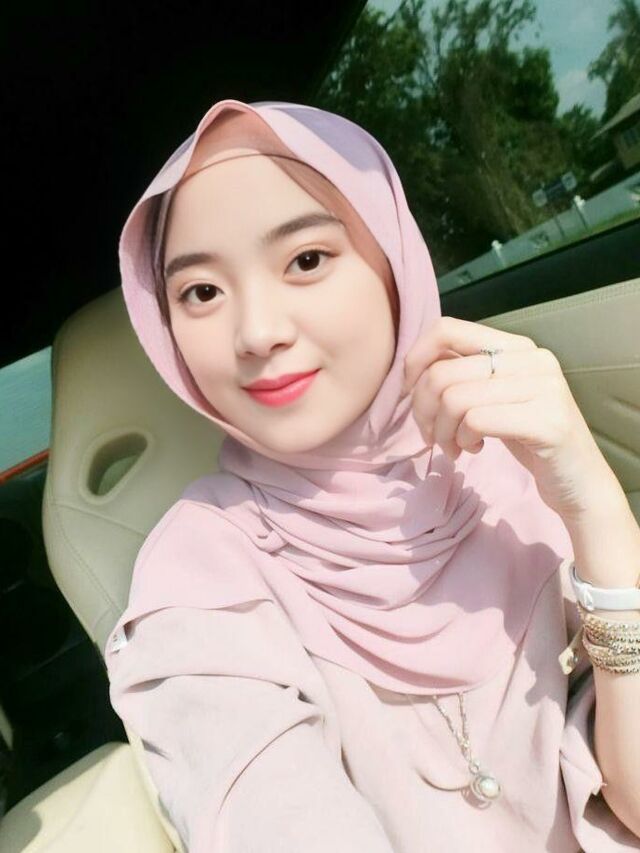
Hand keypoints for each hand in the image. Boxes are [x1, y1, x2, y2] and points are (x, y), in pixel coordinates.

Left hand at [401, 315, 621, 521]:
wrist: (578, 481)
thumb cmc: (527, 438)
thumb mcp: (493, 396)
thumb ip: (463, 374)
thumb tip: (414, 366)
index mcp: (516, 346)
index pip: (447, 329)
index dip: (415, 360)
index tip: (411, 392)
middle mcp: (532, 359)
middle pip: (443, 373)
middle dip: (422, 411)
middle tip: (431, 436)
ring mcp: (544, 388)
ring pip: (454, 399)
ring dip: (441, 432)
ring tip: (453, 447)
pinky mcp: (547, 422)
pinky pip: (476, 421)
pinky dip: (462, 440)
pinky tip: (473, 450)